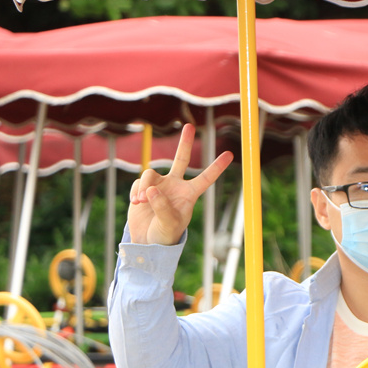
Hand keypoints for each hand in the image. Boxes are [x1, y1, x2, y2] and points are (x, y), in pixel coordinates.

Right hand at [126, 123, 232, 244]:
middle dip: (185, 142)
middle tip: (189, 125)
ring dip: (145, 186)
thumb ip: (163, 207)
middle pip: (181, 159)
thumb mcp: (169, 225)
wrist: (147, 241)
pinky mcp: (142, 187)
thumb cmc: (165, 235)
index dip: (217, 167)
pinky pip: (138, 183)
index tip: (230, 154)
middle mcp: (175, 186)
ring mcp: (159, 185)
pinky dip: (137, 191)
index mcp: (189, 195)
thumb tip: (153, 189)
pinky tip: (136, 203)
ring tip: (142, 200)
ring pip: (150, 173)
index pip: (205, 178)